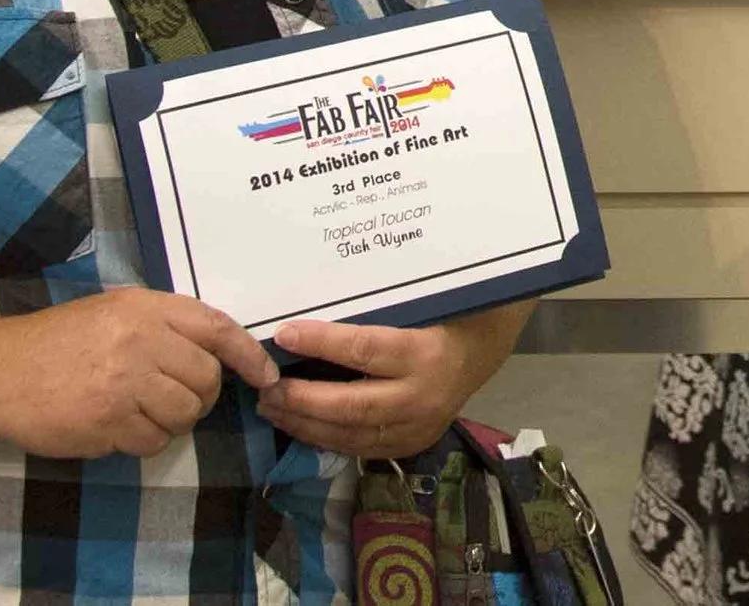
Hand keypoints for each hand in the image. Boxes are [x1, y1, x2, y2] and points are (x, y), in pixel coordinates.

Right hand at [0, 287, 275, 458]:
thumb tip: (218, 352)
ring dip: (172, 421)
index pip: (218, 329)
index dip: (249, 356)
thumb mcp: (115, 312)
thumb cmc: (59, 340)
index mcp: (146, 308)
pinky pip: (153, 441)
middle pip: (206, 379)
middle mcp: (141, 342)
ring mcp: (125, 384)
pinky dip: (143, 441)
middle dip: (199, 395)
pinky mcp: (107, 423)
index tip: (267, 377)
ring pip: (185, 414)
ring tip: (140, 410)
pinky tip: (118, 426)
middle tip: (171, 396)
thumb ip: (164, 325)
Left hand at [255, 301, 533, 458]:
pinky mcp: (411, 444)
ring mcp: (418, 427)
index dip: (321, 342)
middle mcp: (423, 397)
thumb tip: (316, 300)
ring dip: (305, 424)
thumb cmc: (444, 314)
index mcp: (427, 354)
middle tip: (266, 388)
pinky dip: (325, 438)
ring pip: (351, 434)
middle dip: (303, 399)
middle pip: (352, 405)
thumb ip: (374, 309)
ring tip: (271, 408)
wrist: (482, 350)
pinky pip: (361, 447)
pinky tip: (300, 425)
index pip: (364, 349)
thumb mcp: (419, 303)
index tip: (283, 334)